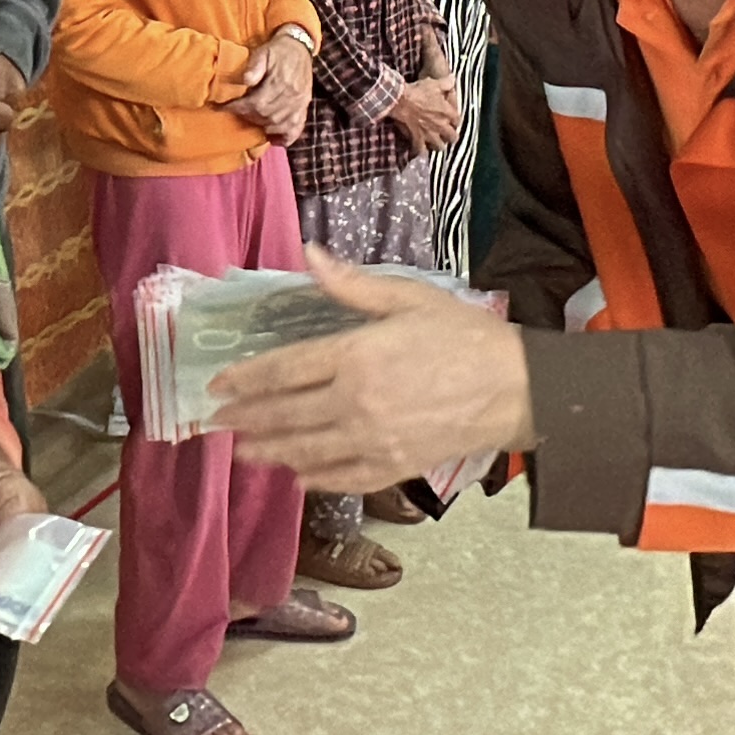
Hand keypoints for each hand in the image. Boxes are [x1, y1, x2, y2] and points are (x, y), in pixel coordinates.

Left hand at [205, 248, 531, 491]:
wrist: (517, 389)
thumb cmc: (465, 336)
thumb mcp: (409, 298)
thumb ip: (353, 286)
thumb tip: (309, 256)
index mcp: (356, 356)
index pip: (284, 370)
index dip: (246, 378)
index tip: (219, 383)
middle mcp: (355, 403)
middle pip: (285, 414)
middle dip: (246, 418)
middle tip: (217, 420)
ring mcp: (372, 441)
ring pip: (305, 451)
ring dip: (269, 451)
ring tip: (243, 451)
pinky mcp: (393, 467)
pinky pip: (341, 478)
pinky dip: (313, 478)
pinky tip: (296, 475)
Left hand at [227, 33, 314, 146]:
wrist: (299, 48)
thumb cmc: (277, 51)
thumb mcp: (263, 52)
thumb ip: (254, 65)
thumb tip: (246, 81)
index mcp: (280, 82)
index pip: (256, 103)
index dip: (238, 108)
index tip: (224, 108)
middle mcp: (292, 96)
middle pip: (266, 116)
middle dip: (248, 117)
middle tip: (237, 112)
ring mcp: (300, 104)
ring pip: (279, 125)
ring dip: (263, 126)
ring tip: (251, 120)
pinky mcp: (304, 108)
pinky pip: (296, 129)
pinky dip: (284, 137)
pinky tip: (273, 137)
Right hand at [385, 75, 465, 152]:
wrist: (401, 100)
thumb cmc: (418, 91)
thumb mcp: (435, 83)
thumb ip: (447, 82)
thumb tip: (453, 79)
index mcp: (447, 113)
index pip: (458, 121)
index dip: (455, 121)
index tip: (452, 120)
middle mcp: (441, 125)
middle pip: (452, 137)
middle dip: (451, 137)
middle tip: (447, 135)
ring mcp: (429, 134)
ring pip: (439, 147)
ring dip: (438, 145)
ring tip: (436, 144)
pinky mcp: (417, 138)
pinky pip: (420, 150)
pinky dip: (420, 151)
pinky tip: (419, 151)